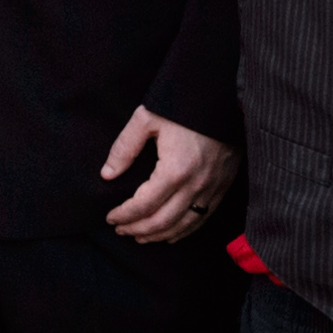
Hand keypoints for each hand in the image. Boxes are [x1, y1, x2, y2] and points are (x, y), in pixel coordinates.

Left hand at [102, 105, 235, 242]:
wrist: (225, 95)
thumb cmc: (184, 105)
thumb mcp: (147, 118)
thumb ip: (125, 147)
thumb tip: (107, 174)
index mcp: (175, 169)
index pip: (144, 205)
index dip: (124, 215)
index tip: (110, 217)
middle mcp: (196, 184)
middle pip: (162, 221)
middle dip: (138, 229)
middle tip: (120, 229)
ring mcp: (213, 187)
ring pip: (184, 225)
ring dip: (159, 235)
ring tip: (140, 236)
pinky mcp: (224, 186)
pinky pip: (203, 218)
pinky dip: (184, 230)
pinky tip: (170, 234)